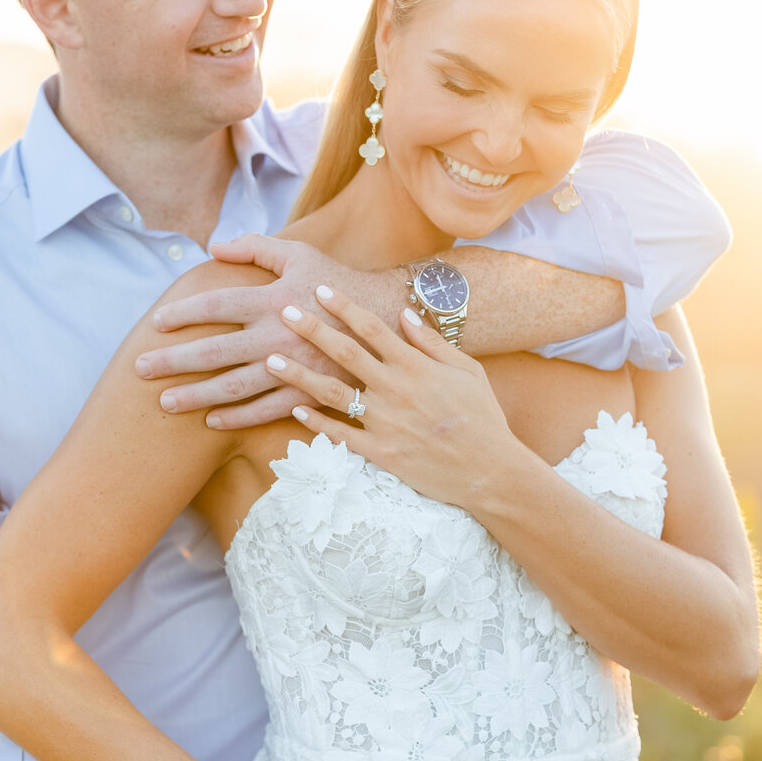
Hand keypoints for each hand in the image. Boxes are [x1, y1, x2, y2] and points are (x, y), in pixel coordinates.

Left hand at [132, 234, 395, 428]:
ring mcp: (292, 366)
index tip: (156, 323)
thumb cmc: (337, 284)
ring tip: (164, 403)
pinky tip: (211, 421)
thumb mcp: (299, 254)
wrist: (388, 322)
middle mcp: (277, 333)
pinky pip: (265, 410)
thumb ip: (255, 246)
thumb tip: (213, 247)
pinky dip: (237, 417)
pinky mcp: (308, 392)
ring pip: (233, 385)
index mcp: (273, 298)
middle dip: (173, 360)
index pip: (217, 305)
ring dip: (196, 395)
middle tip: (139, 369)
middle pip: (214, 349)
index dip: (184, 313)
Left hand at [268, 282, 520, 507]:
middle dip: (312, 330)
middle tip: (284, 311)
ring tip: (270, 360)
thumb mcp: (467, 371)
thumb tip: (403, 313)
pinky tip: (295, 411)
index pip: (373, 327)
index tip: (320, 290)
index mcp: (417, 366)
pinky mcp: (381, 454)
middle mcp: (396, 390)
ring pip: (333, 393)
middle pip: (345, 353)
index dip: (344, 306)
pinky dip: (316, 423)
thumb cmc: (482, 417)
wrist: (491, 470)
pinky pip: (341, 436)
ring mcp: (386, 423)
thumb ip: (432, 342)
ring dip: (299, 375)